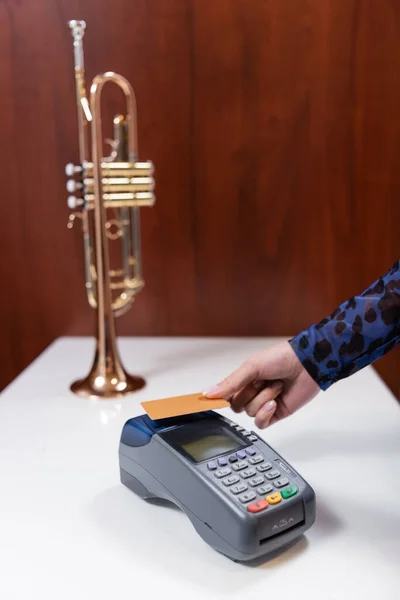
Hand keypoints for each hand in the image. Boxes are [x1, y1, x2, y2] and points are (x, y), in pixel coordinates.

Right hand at [203, 341, 319, 428]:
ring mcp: (263, 403)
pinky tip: (275, 402)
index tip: (204, 402)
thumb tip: (208, 393)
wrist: (307, 364)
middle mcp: (251, 392)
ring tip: (277, 386)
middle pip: (235, 405)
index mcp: (243, 379)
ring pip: (249, 413)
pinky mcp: (275, 414)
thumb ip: (230, 382)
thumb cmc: (281, 358)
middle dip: (249, 394)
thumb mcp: (251, 367)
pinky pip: (261, 423)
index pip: (223, 394)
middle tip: (261, 381)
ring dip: (263, 398)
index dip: (217, 398)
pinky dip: (266, 413)